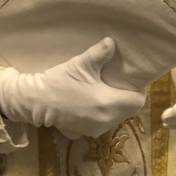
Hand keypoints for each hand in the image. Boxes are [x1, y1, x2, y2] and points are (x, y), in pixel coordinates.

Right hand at [0, 37, 144, 139]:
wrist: (36, 101)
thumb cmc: (60, 81)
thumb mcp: (80, 64)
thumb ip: (100, 54)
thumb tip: (112, 42)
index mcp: (109, 103)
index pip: (138, 101)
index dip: (138, 90)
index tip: (131, 80)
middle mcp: (106, 120)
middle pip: (129, 110)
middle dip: (127, 98)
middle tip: (118, 84)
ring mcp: (96, 129)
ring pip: (117, 118)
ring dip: (115, 107)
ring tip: (105, 93)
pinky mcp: (86, 133)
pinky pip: (104, 124)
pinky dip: (103, 115)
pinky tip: (93, 104)